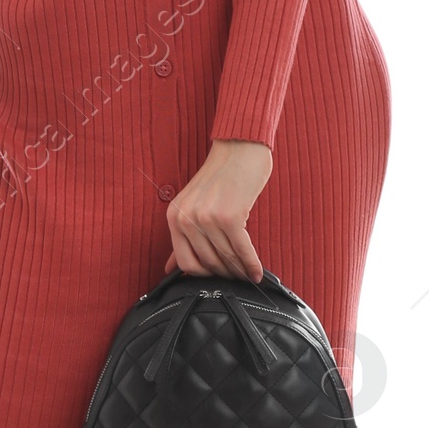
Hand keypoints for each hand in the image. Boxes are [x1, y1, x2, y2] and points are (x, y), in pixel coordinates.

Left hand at [164, 139, 272, 278]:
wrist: (239, 148)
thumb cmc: (220, 176)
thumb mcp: (194, 205)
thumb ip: (183, 237)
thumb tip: (171, 268)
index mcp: (174, 217)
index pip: (185, 263)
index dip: (205, 276)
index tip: (218, 279)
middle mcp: (187, 218)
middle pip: (208, 263)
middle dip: (226, 275)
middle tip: (238, 279)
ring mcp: (207, 218)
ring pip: (226, 259)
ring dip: (240, 272)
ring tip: (248, 276)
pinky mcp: (229, 217)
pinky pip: (242, 250)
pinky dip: (251, 264)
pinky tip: (257, 272)